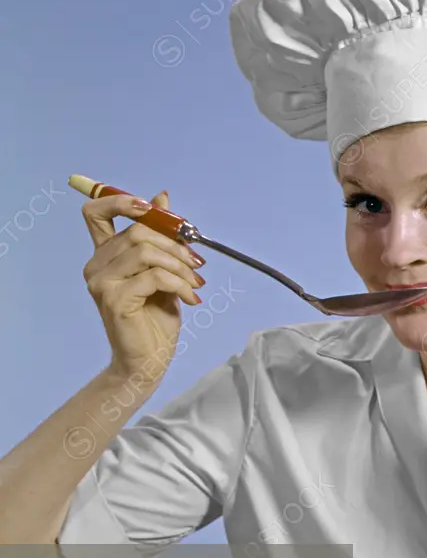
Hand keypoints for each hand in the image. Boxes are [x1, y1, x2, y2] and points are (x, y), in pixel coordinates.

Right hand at [81, 189, 205, 388]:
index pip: (96, 213)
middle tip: (198, 264)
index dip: (121, 201)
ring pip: (145, 252)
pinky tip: (190, 298)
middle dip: (175, 245)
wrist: (148, 360)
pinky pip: (153, 276)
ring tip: (195, 284)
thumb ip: (160, 237)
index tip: (152, 208)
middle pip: (137, 232)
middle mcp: (96, 266)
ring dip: (180, 265)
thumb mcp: (164, 270)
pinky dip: (179, 284)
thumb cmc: (155, 317)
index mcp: (105, 255)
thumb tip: (163, 196)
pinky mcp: (114, 299)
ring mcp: (101, 283)